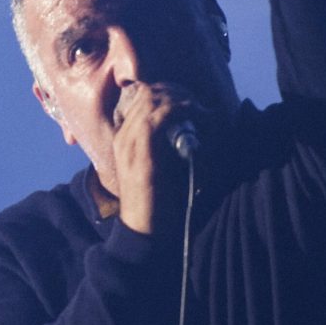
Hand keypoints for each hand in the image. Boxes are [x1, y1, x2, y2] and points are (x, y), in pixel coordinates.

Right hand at [110, 82, 196, 235]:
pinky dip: (182, 109)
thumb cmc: (157, 204)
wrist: (145, 233)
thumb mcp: (160, 169)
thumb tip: (191, 133)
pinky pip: (160, 116)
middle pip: (148, 92)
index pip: (141, 97)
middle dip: (178, 91)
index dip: (168, 92)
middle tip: (200, 104)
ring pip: (154, 99)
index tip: (191, 102)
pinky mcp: (142, 153)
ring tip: (201, 110)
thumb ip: (166, 149)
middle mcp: (123, 137)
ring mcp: (130, 144)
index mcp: (124, 139)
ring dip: (183, 98)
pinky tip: (198, 115)